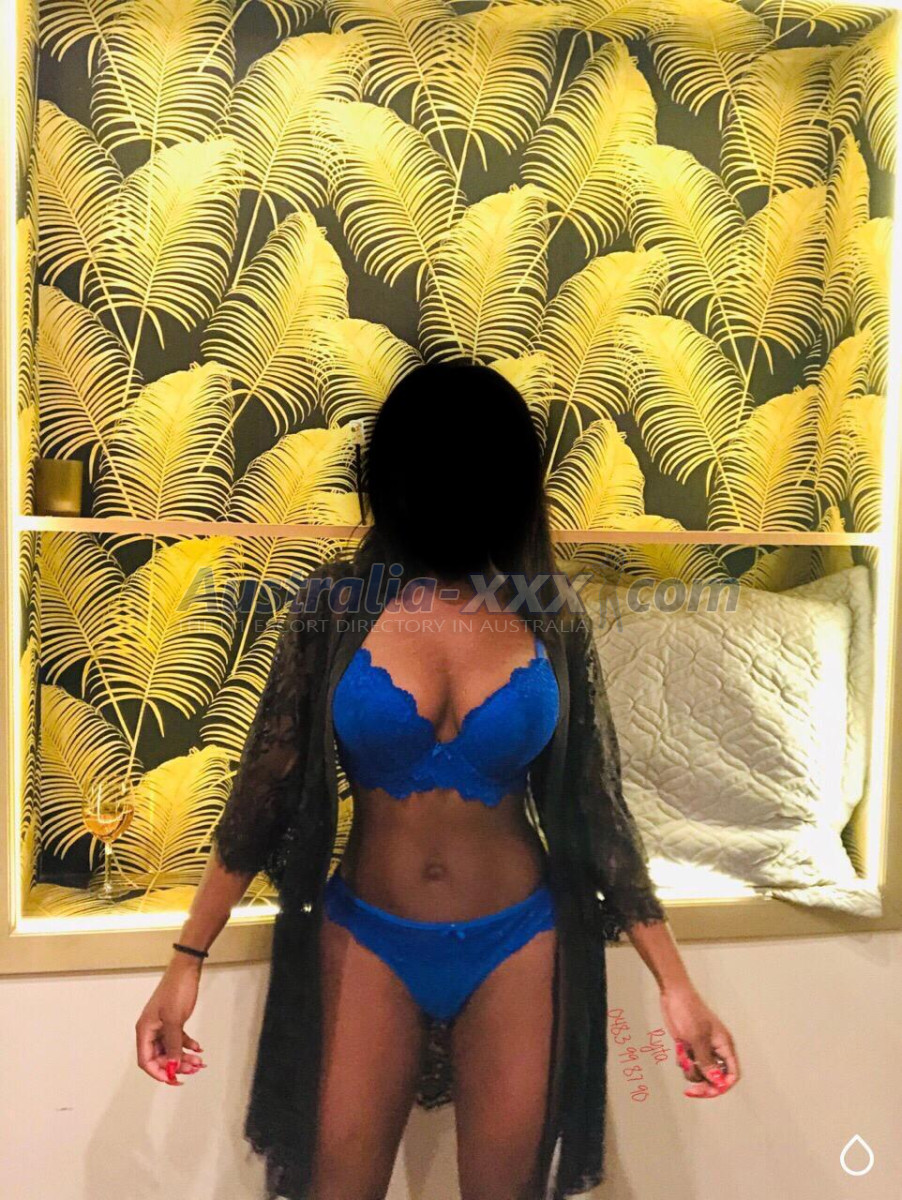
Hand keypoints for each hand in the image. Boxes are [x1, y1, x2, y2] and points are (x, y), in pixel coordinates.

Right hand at [135, 956, 206, 1085]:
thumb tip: (174, 1067)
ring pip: (171, 1049)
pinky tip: (198, 1048)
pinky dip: (187, 1045)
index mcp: (144, 1031)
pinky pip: (178, 1040)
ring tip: (199, 1061)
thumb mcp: (174, 1020)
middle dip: (176, 1065)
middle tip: (193, 1069)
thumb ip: (174, 1045)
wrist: (186, 970)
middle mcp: (151, 1030)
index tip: (173, 1079)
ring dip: (184, 1057)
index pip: (146, 1061)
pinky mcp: (172, 1022)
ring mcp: (162, 1026)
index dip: (158, 1072)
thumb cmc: (176, 991)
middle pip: (160, 1057)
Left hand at [659, 983, 739, 1097]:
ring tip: (684, 1055)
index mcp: (724, 1046)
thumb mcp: (698, 1039)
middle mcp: (716, 1050)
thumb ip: (707, 1062)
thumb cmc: (688, 1011)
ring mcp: (703, 1049)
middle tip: (692, 1091)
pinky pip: (689, 1064)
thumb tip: (717, 1083)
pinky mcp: (690, 1047)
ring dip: (691, 1070)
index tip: (709, 1091)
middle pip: (716, 1078)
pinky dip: (684, 1062)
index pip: (732, 1074)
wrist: (673, 995)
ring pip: (701, 1073)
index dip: (723, 1086)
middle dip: (704, 1084)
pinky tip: (680, 1049)